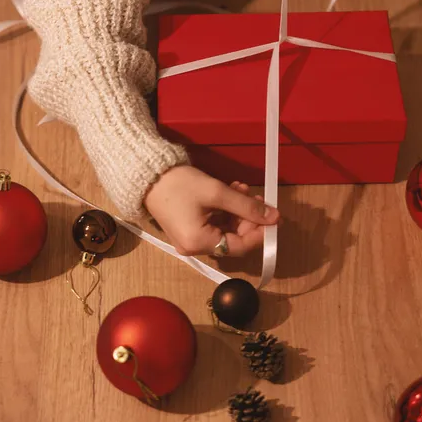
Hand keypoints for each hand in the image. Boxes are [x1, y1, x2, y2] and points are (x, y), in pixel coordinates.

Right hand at [144, 166, 279, 256]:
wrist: (147, 173)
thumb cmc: (180, 184)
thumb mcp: (217, 193)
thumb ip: (247, 207)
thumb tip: (274, 217)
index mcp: (199, 243)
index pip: (240, 246)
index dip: (260, 232)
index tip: (273, 216)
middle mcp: (194, 247)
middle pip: (233, 238)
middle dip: (249, 217)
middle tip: (259, 197)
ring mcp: (191, 238)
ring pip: (226, 228)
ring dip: (239, 210)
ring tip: (244, 189)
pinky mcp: (189, 228)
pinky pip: (214, 223)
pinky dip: (226, 209)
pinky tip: (233, 190)